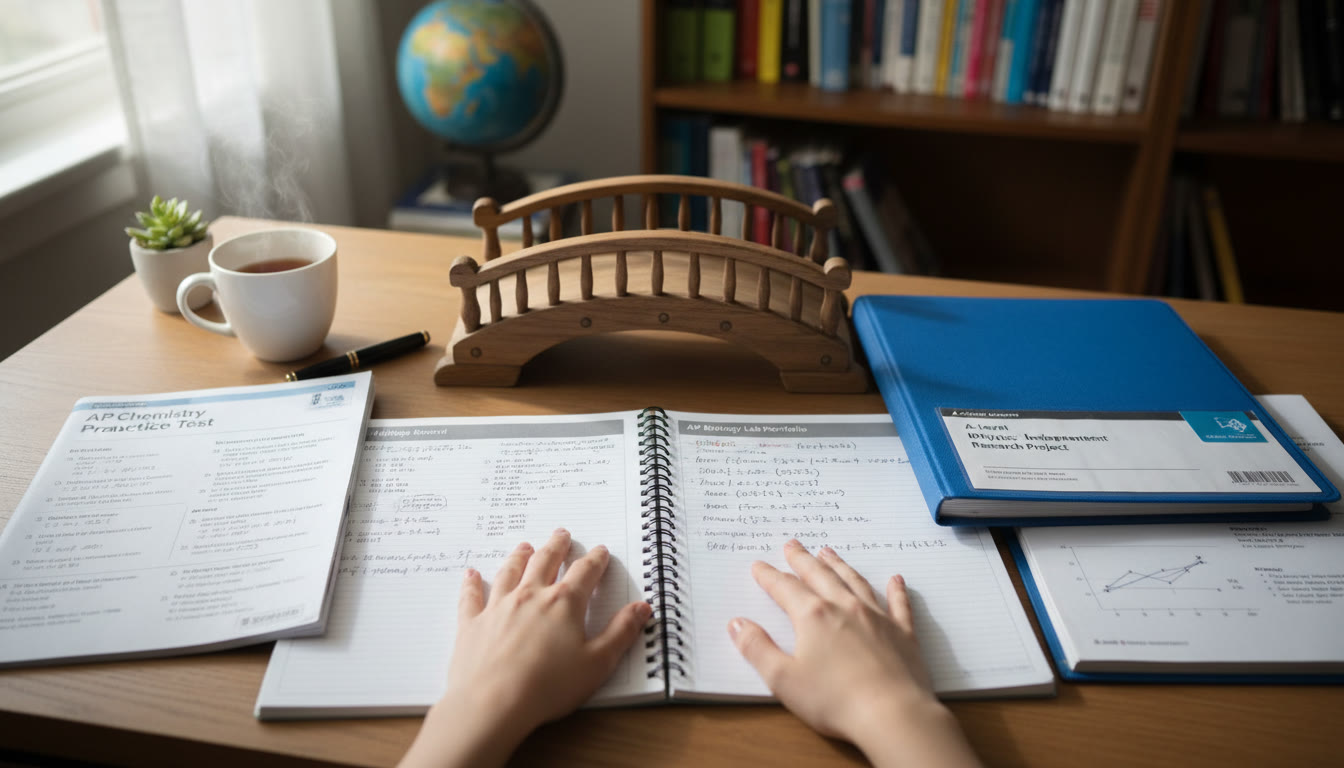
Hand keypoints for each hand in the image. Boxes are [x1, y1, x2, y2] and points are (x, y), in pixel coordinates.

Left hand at [399, 529, 650, 767]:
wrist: (493, 704)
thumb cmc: (548, 686)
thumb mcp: (598, 663)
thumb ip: (621, 632)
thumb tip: (641, 608)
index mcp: (564, 604)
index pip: (585, 573)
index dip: (595, 560)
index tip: (600, 551)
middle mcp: (531, 596)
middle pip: (545, 562)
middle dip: (556, 546)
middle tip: (561, 534)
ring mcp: (499, 607)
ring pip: (510, 572)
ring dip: (519, 557)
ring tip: (524, 546)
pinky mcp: (472, 624)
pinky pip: (472, 597)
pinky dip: (472, 584)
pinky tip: (471, 574)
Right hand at [729, 540, 980, 767]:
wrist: (892, 714)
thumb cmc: (834, 700)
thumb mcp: (783, 679)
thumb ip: (757, 648)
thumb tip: (737, 623)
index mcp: (813, 617)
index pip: (785, 588)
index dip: (769, 576)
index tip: (759, 565)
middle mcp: (845, 608)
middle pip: (819, 576)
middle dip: (803, 560)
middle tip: (793, 544)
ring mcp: (877, 618)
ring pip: (855, 582)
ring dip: (840, 566)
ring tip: (829, 552)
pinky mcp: (902, 633)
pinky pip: (898, 604)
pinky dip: (896, 590)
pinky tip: (895, 579)